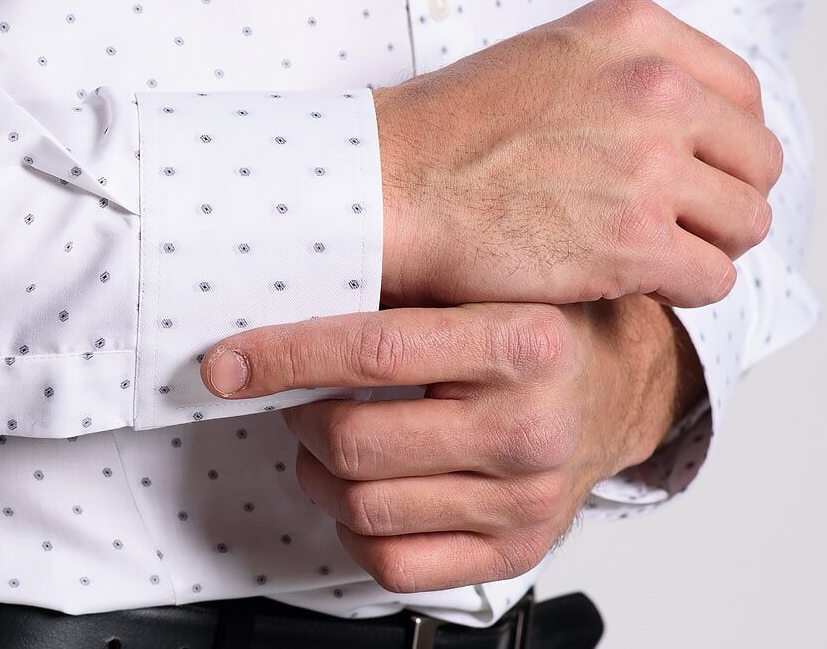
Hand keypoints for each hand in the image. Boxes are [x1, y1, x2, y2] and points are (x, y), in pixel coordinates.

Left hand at [199, 298, 703, 592]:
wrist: (620, 391)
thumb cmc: (536, 329)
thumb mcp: (484, 283)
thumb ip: (400, 288)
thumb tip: (280, 291)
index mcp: (524, 343)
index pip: (374, 352)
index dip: (284, 359)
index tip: (227, 364)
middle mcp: (531, 427)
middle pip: (355, 443)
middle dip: (302, 420)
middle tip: (303, 400)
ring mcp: (525, 499)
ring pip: (362, 507)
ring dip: (321, 475)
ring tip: (334, 443)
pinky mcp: (514, 551)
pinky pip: (391, 562)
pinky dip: (355, 529)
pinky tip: (368, 489)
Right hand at [377, 0, 781, 308]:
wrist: (383, 188)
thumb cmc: (441, 136)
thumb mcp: (544, 61)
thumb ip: (619, 77)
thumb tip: (675, 124)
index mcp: (634, 34)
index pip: (738, 94)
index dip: (722, 145)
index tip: (694, 174)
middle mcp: (653, 89)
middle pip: (754, 159)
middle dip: (722, 199)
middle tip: (678, 225)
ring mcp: (647, 166)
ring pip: (744, 222)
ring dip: (707, 247)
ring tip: (656, 258)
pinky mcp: (631, 242)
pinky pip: (711, 278)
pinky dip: (683, 291)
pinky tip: (637, 285)